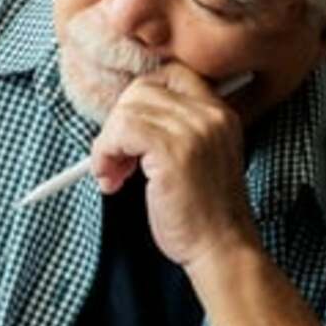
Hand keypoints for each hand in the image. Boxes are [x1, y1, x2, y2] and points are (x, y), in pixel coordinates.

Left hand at [90, 63, 258, 268]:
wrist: (222, 249)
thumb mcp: (197, 158)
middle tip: (116, 161)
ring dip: (107, 144)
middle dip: (118, 124)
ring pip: (126, 110)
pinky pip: (121, 131)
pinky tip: (111, 180)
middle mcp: (211, 114)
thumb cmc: (202, 213)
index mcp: (220, 113)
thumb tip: (123, 115)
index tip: (129, 136)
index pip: (168, 76)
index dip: (138, 102)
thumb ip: (173, 130)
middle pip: (140, 90)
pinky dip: (104, 153)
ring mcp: (194, 130)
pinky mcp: (173, 151)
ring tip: (113, 175)